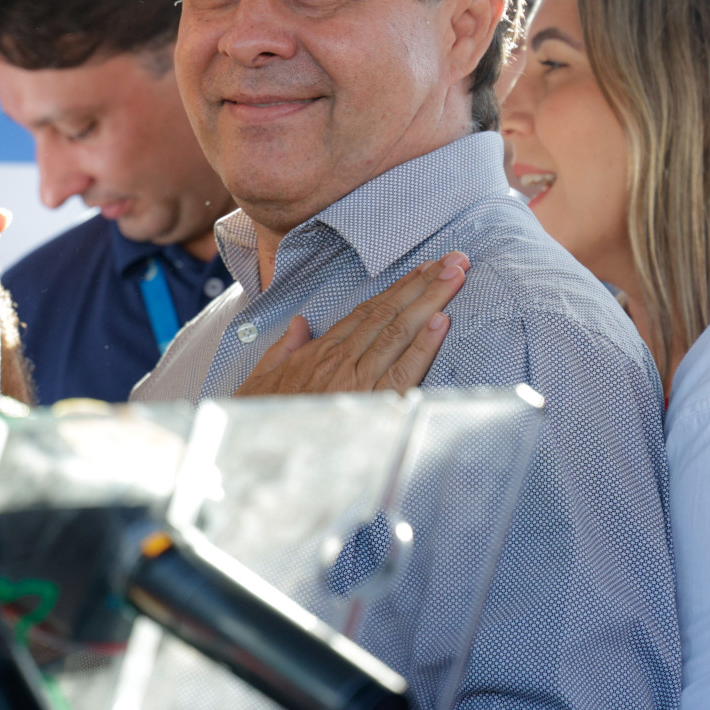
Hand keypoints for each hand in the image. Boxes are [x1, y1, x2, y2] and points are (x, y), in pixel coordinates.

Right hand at [234, 252, 469, 396]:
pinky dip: (424, 345)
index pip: (368, 312)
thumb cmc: (260, 417)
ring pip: (400, 333)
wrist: (254, 450)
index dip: (398, 288)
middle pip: (390, 314)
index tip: (423, 269)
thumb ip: (284, 349)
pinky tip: (442, 321)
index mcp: (320, 351)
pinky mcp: (372, 405)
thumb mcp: (263, 378)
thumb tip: (301, 324)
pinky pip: (403, 371)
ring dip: (431, 301)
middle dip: (425, 284)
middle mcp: (342, 360)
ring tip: (455, 276)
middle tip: (454, 259)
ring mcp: (358, 381)